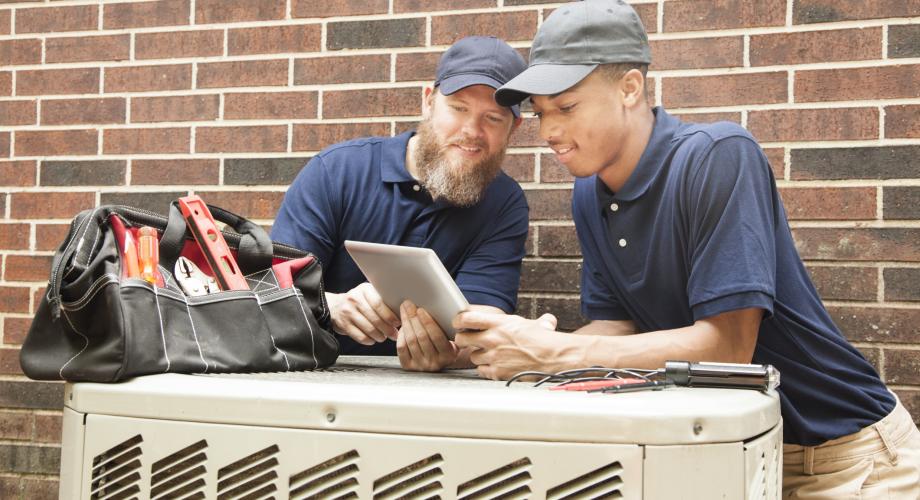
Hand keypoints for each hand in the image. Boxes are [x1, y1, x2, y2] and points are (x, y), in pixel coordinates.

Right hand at [325, 282, 399, 344]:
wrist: (335, 306)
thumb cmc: (359, 302)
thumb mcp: (369, 294)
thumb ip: (383, 301)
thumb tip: (404, 313)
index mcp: (365, 290)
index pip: (378, 303)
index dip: (389, 315)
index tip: (398, 322)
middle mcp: (355, 299)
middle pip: (375, 318)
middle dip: (387, 329)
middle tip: (394, 334)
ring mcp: (347, 312)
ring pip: (368, 329)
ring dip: (380, 336)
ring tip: (384, 337)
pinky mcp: (343, 324)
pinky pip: (360, 337)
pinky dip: (369, 340)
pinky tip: (373, 339)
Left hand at [396, 300, 459, 371]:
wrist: (438, 362)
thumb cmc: (445, 343)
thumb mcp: (452, 338)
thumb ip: (448, 326)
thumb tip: (436, 305)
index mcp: (448, 355)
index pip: (437, 336)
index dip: (428, 322)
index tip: (421, 309)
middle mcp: (434, 363)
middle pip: (421, 336)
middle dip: (413, 318)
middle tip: (408, 305)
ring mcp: (421, 366)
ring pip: (411, 341)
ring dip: (406, 322)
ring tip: (404, 310)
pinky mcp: (408, 366)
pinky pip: (402, 348)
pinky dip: (401, 335)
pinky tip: (403, 325)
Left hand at [454, 311, 578, 379]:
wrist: (554, 358)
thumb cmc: (546, 341)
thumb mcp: (536, 324)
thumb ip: (533, 322)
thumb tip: (547, 320)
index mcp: (499, 323)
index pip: (466, 318)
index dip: (459, 321)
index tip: (459, 323)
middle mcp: (493, 338)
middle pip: (462, 339)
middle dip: (464, 340)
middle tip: (470, 341)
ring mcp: (493, 356)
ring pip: (472, 356)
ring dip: (479, 356)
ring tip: (491, 355)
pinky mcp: (497, 372)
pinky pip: (481, 371)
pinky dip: (486, 369)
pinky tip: (496, 366)